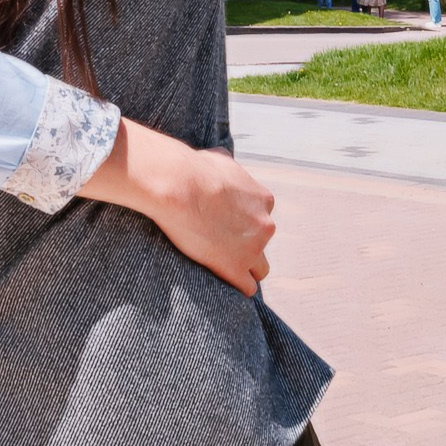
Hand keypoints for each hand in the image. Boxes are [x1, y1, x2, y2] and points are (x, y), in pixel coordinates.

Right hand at [79, 120, 275, 294]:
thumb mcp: (220, 158)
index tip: (225, 225)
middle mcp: (265, 223)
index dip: (244, 223)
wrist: (180, 186)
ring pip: (260, 268)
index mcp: (264, 199)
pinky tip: (226, 284)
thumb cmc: (194, 168)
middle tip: (222, 245)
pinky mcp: (236, 267)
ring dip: (246, 268)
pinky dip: (238, 287)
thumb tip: (221, 160)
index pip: (261, 216)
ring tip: (225, 269)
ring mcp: (253, 248)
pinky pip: (248, 287)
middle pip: (262, 241)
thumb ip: (228, 166)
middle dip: (246, 244)